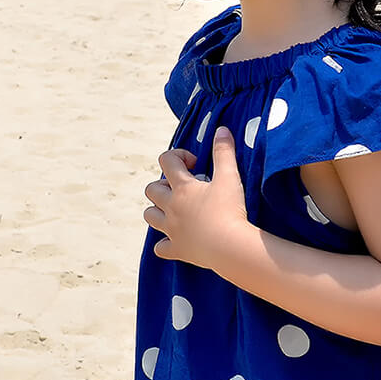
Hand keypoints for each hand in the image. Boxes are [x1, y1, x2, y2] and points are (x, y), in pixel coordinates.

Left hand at [143, 126, 255, 271]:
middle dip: (163, 185)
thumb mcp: (229, 176)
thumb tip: (221, 129)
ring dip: (158, 211)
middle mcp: (171, 207)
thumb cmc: (230, 210)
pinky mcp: (178, 250)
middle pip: (151, 189)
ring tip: (176, 211)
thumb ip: (224, 151)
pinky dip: (165, 245)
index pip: (166, 161)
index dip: (178, 156)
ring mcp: (172, 230)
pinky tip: (176, 241)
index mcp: (181, 187)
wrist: (230, 247)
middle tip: (184, 188)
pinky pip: (161, 249)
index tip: (195, 164)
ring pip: (150, 216)